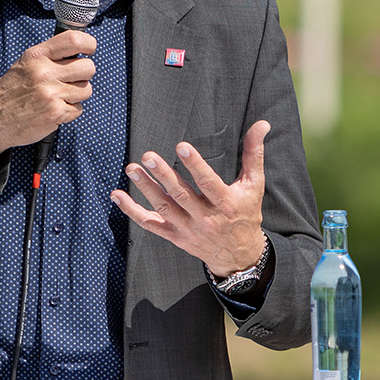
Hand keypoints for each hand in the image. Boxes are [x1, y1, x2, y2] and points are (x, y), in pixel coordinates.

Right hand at [0, 29, 96, 155]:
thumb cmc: (12, 91)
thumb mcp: (25, 64)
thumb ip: (50, 55)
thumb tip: (79, 50)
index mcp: (37, 56)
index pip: (74, 40)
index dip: (89, 44)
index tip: (89, 50)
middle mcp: (44, 72)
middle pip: (88, 67)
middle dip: (84, 74)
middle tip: (71, 80)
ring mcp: (51, 93)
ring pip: (86, 89)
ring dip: (76, 94)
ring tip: (59, 96)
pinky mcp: (56, 113)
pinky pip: (78, 108)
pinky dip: (69, 111)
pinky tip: (54, 109)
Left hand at [112, 120, 270, 275]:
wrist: (239, 255)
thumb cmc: (246, 214)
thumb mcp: (254, 185)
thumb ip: (253, 153)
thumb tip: (261, 124)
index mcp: (226, 204)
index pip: (208, 183)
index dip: (195, 165)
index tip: (181, 146)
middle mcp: (206, 218)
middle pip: (182, 195)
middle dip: (164, 176)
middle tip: (148, 156)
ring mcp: (188, 229)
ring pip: (164, 208)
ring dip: (146, 189)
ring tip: (132, 169)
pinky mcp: (175, 236)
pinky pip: (150, 225)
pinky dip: (132, 212)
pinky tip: (118, 196)